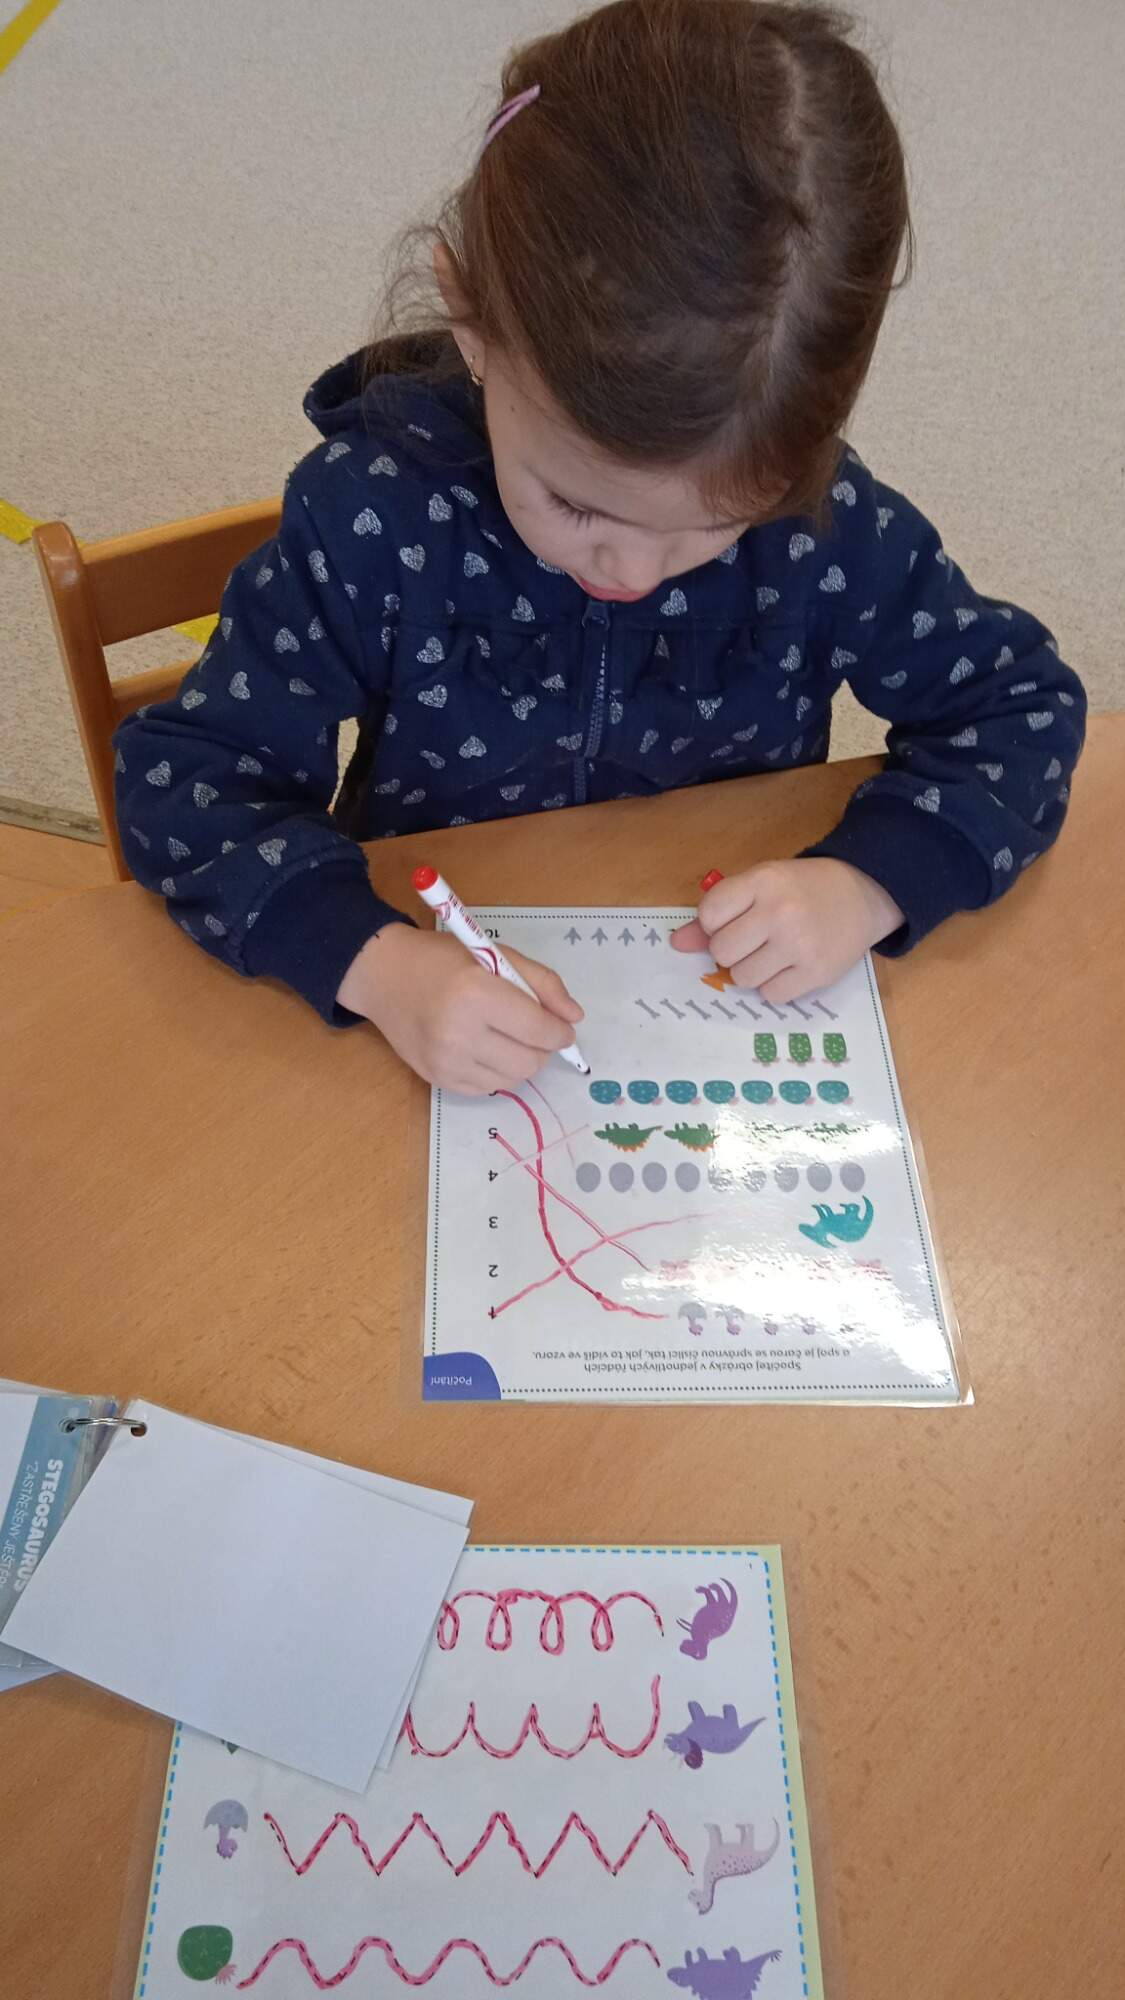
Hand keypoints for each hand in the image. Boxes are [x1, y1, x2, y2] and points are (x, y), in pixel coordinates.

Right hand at [337, 923, 584, 1092]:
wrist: (384, 976)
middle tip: (533, 1030)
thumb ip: (543, 983)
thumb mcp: (496, 955)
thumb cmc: (442, 960)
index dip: (560, 1031)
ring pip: (512, 1079)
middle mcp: (458, 1033)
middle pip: (530, 1062)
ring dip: (521, 1061)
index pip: (538, 1029)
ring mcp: (445, 1061)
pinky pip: (487, 1088)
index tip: (563, 1027)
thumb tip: (574, 1017)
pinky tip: (483, 1048)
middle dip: (542, 1048)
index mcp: (476, 994)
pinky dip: (496, 1071)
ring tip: (506, 1037)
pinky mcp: (436, 1079)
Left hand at [670, 858, 903, 1001]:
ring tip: (773, 952)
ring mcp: (799, 945)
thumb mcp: (761, 884)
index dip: (714, 923)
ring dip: (751, 970)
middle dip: (731, 949)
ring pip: (743, 978)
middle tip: (754, 938)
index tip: (733, 919)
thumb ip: (719, 910)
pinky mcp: (817, 973)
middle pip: (721, 952)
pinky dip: (774, 985)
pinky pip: (771, 995)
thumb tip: (677, 944)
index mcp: (763, 881)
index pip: (709, 915)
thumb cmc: (803, 888)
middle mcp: (780, 912)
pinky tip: (789, 966)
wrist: (863, 894)